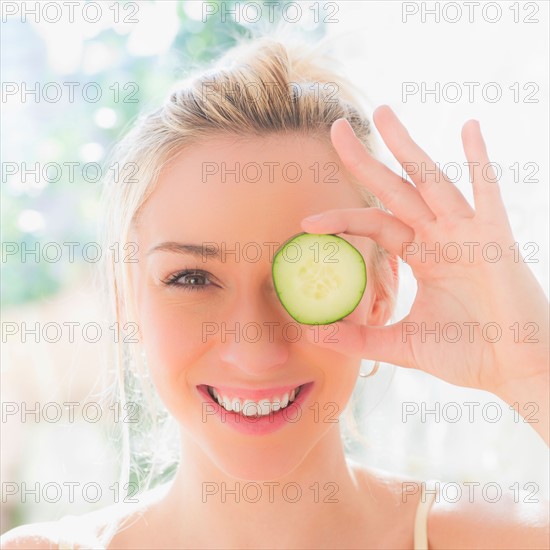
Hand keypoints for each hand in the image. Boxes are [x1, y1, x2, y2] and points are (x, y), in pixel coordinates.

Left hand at [301, 106, 548, 395]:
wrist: (515, 370)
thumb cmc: (466, 354)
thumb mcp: (402, 343)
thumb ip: (359, 337)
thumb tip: (313, 334)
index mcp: (420, 255)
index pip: (374, 223)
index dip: (342, 220)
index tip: (306, 225)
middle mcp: (440, 236)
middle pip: (395, 188)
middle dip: (366, 159)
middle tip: (335, 128)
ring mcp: (468, 232)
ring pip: (432, 181)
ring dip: (408, 147)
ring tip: (383, 113)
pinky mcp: (496, 238)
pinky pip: (487, 192)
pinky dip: (479, 161)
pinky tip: (469, 127)